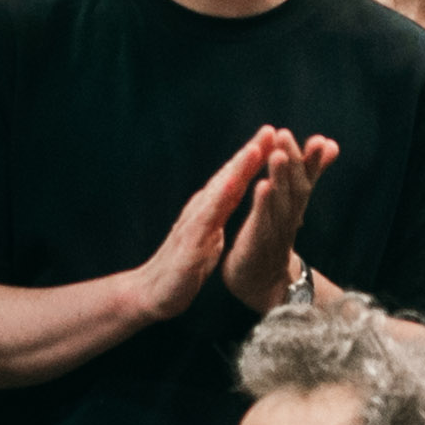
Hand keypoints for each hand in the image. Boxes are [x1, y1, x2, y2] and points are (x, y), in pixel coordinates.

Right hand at [128, 129, 283, 322]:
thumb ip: (218, 214)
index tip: (273, 138)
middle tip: (269, 130)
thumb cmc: (182, 267)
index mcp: (208, 210)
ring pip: (218, 191)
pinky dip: (219, 200)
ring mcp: (193, 224)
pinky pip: (206, 219)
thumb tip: (231, 193)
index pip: (234, 180)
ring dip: (236, 170)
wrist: (151, 293)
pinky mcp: (188, 244)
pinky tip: (231, 188)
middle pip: (227, 176)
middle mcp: (200, 210)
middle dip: (248, 153)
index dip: (253, 159)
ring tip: (255, 150)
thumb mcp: (208, 237)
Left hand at [216, 130, 334, 314]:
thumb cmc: (272, 235)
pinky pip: (262, 222)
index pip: (307, 179)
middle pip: (297, 187)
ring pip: (281, 202)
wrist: (260, 282)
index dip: (314, 161)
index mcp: (295, 204)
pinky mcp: (257, 243)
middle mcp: (289, 216)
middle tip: (287, 135)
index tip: (322, 141)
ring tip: (278, 154)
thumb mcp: (293, 201)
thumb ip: (309, 172)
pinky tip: (262, 186)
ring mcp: (275, 231)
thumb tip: (331, 143)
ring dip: (280, 178)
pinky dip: (263, 204)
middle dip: (294, 161)